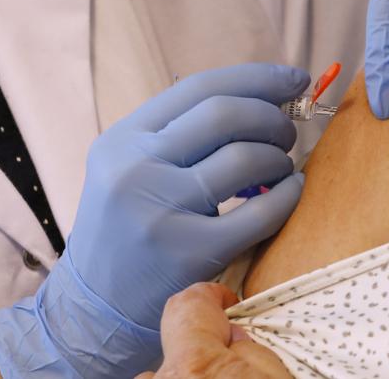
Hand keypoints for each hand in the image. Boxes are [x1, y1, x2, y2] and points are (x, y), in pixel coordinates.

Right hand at [0, 64, 309, 377]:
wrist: (94, 310)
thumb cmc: (125, 231)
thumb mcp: (129, 168)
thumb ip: (178, 134)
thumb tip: (259, 99)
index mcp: (123, 139)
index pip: (199, 87)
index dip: (256, 78)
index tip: (294, 79)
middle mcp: (136, 167)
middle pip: (225, 114)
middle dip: (271, 117)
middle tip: (287, 133)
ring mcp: (161, 210)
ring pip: (244, 158)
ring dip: (278, 156)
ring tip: (281, 167)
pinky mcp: (189, 253)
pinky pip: (259, 212)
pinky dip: (287, 195)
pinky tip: (291, 192)